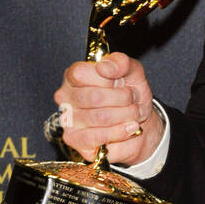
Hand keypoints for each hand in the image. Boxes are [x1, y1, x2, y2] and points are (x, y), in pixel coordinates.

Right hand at [53, 50, 162, 167]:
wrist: (138, 122)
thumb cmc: (129, 94)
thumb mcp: (132, 72)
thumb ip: (121, 63)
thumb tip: (104, 66)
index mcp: (73, 76)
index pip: (80, 73)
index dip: (107, 79)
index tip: (122, 82)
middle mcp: (66, 97)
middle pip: (93, 97)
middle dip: (123, 98)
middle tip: (133, 99)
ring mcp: (68, 120)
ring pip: (100, 117)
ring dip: (126, 114)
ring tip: (135, 112)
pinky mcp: (76, 141)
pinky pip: (99, 137)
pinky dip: (121, 131)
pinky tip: (131, 127)